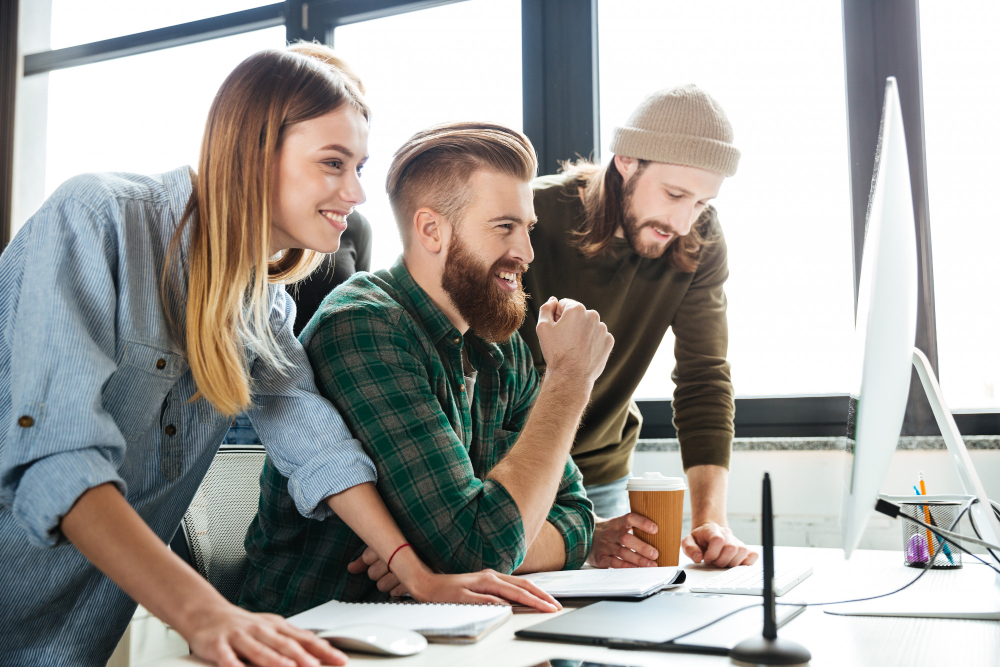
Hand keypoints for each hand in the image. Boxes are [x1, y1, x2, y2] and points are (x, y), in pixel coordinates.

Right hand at [183, 601, 346, 666]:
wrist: (206, 613)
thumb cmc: (243, 625)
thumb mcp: (271, 628)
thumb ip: (293, 640)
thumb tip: (320, 649)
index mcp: (276, 627)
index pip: (304, 639)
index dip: (323, 650)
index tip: (340, 660)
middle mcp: (261, 630)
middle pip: (284, 643)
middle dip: (302, 656)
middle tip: (316, 666)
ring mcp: (239, 636)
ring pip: (259, 649)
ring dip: (274, 659)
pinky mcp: (218, 644)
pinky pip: (226, 656)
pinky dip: (233, 664)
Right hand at [347, 546, 561, 611]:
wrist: (425, 584)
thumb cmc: (451, 590)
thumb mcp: (478, 591)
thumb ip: (495, 595)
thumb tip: (515, 604)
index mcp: (492, 576)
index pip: (522, 584)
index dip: (540, 593)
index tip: (554, 602)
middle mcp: (488, 577)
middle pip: (521, 586)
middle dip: (541, 597)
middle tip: (556, 607)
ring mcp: (477, 585)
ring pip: (509, 591)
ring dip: (529, 600)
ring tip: (543, 608)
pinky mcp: (465, 594)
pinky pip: (487, 599)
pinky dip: (502, 603)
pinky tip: (513, 608)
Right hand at [535, 297, 613, 384]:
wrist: (571, 376)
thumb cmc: (556, 352)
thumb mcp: (543, 327)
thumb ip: (546, 309)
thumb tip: (553, 300)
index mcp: (577, 309)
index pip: (564, 304)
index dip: (557, 316)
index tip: (556, 330)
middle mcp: (593, 315)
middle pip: (578, 314)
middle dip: (571, 323)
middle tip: (563, 340)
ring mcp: (603, 329)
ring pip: (588, 325)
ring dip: (582, 332)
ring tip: (574, 348)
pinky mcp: (609, 341)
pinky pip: (597, 337)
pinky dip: (591, 342)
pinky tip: (583, 352)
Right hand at [586, 513, 659, 567]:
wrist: (584, 535)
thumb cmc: (608, 531)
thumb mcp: (617, 524)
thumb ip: (632, 528)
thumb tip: (657, 535)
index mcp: (616, 523)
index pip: (629, 518)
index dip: (642, 523)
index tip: (655, 529)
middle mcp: (610, 533)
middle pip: (626, 538)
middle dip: (642, 547)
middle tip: (655, 554)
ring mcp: (604, 545)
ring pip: (622, 552)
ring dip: (638, 560)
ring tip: (651, 565)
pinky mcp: (600, 557)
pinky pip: (613, 563)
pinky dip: (625, 566)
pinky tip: (635, 569)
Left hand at [682, 522, 757, 567]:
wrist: (708, 534)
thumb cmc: (699, 540)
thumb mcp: (688, 542)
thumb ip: (689, 548)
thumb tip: (698, 557)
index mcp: (712, 529)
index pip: (718, 540)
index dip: (712, 553)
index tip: (707, 559)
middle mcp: (727, 533)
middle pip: (732, 547)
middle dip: (721, 560)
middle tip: (714, 562)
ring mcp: (737, 540)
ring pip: (742, 551)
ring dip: (731, 562)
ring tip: (722, 562)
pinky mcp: (744, 549)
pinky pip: (753, 555)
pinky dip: (746, 562)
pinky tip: (735, 564)